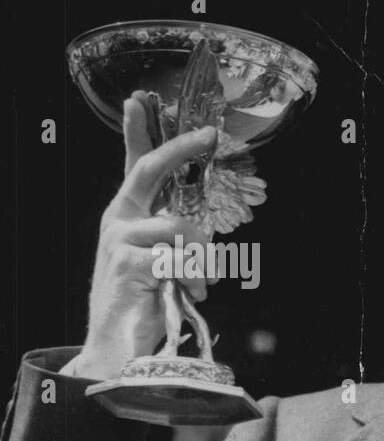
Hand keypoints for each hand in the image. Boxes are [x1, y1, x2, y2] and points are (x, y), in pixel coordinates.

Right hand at [68, 91, 216, 379]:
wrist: (118, 340)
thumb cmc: (146, 298)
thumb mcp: (163, 259)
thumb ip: (175, 236)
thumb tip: (204, 228)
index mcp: (128, 214)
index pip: (133, 165)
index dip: (140, 132)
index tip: (143, 100)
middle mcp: (120, 219)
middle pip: (150, 170)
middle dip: (180, 148)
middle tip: (208, 135)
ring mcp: (120, 239)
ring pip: (180, 225)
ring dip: (202, 256)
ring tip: (199, 281)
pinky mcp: (129, 262)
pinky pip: (179, 256)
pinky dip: (195, 276)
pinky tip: (191, 291)